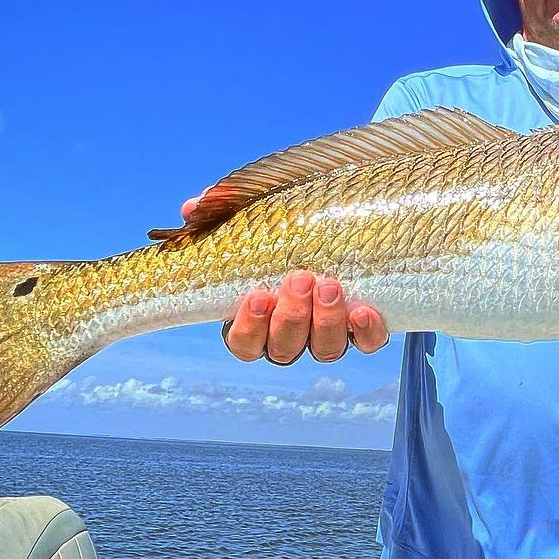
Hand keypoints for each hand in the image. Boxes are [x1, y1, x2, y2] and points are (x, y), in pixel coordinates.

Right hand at [180, 197, 389, 364]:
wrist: (343, 220)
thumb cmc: (283, 226)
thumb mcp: (251, 214)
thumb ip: (219, 212)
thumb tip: (190, 208)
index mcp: (257, 320)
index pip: (244, 342)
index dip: (250, 326)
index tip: (257, 295)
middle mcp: (292, 335)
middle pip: (285, 348)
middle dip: (291, 316)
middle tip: (300, 278)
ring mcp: (328, 334)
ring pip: (324, 350)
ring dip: (326, 321)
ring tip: (329, 285)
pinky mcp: (363, 329)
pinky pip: (367, 342)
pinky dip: (367, 333)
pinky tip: (364, 310)